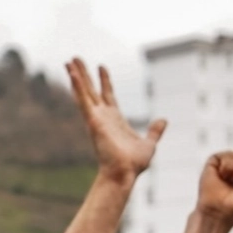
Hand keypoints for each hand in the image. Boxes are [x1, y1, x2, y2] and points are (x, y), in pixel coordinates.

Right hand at [67, 58, 166, 184]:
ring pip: (84, 92)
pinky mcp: (93, 121)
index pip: (108, 95)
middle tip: (75, 58)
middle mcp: (103, 117)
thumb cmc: (134, 163)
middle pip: (92, 90)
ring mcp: (96, 118)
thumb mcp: (149, 143)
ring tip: (69, 61)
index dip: (105, 81)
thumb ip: (155, 131)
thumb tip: (163, 120)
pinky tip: (73, 75)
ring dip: (77, 76)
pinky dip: (78, 88)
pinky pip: (84, 101)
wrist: (126, 173)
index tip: (101, 66)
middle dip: (85, 74)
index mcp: (115, 120)